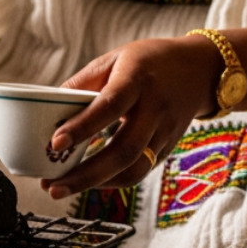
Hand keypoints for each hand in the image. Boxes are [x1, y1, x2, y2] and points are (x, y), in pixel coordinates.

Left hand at [41, 35, 221, 198]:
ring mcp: (165, 132)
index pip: (110, 105)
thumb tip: (45, 106)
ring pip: (133, 169)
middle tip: (50, 185)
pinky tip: (86, 182)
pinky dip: (110, 182)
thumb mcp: (115, 59)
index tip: (54, 143)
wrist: (201, 70)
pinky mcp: (167, 149)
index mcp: (138, 79)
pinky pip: (138, 172)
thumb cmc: (148, 62)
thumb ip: (82, 82)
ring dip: (95, 184)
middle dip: (84, 173)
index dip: (83, 127)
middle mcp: (155, 108)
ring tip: (60, 188)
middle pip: (123, 150)